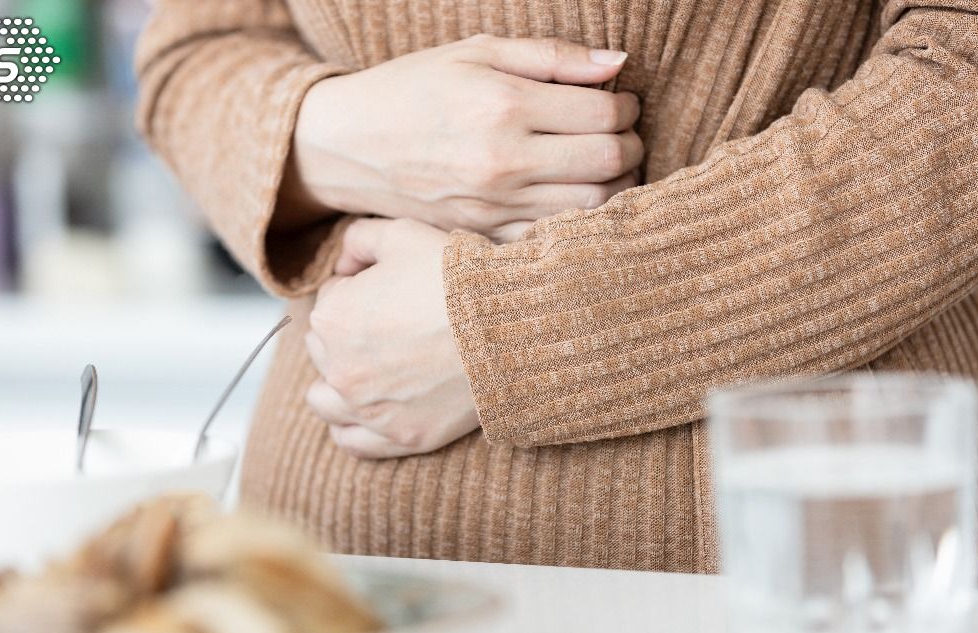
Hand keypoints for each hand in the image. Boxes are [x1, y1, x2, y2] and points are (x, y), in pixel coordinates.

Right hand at [279, 34, 642, 241]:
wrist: (345, 145)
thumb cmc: (412, 88)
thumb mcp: (476, 51)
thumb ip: (551, 55)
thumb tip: (617, 64)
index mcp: (503, 105)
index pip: (604, 113)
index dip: (627, 107)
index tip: (622, 102)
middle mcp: (501, 160)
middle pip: (608, 162)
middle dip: (631, 146)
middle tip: (623, 135)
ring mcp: (492, 205)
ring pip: (590, 206)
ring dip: (615, 186)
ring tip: (605, 167)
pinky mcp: (482, 234)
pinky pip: (552, 235)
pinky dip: (577, 219)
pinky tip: (573, 196)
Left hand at [304, 218, 478, 457]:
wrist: (511, 327)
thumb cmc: (457, 279)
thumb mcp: (402, 235)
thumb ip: (358, 239)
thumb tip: (343, 263)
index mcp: (332, 317)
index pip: (328, 298)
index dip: (358, 288)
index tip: (389, 289)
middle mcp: (340, 369)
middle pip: (323, 347)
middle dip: (347, 333)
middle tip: (390, 323)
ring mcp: (369, 409)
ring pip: (324, 400)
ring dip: (337, 382)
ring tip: (368, 369)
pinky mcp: (401, 436)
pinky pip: (351, 442)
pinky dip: (351, 427)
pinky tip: (367, 410)